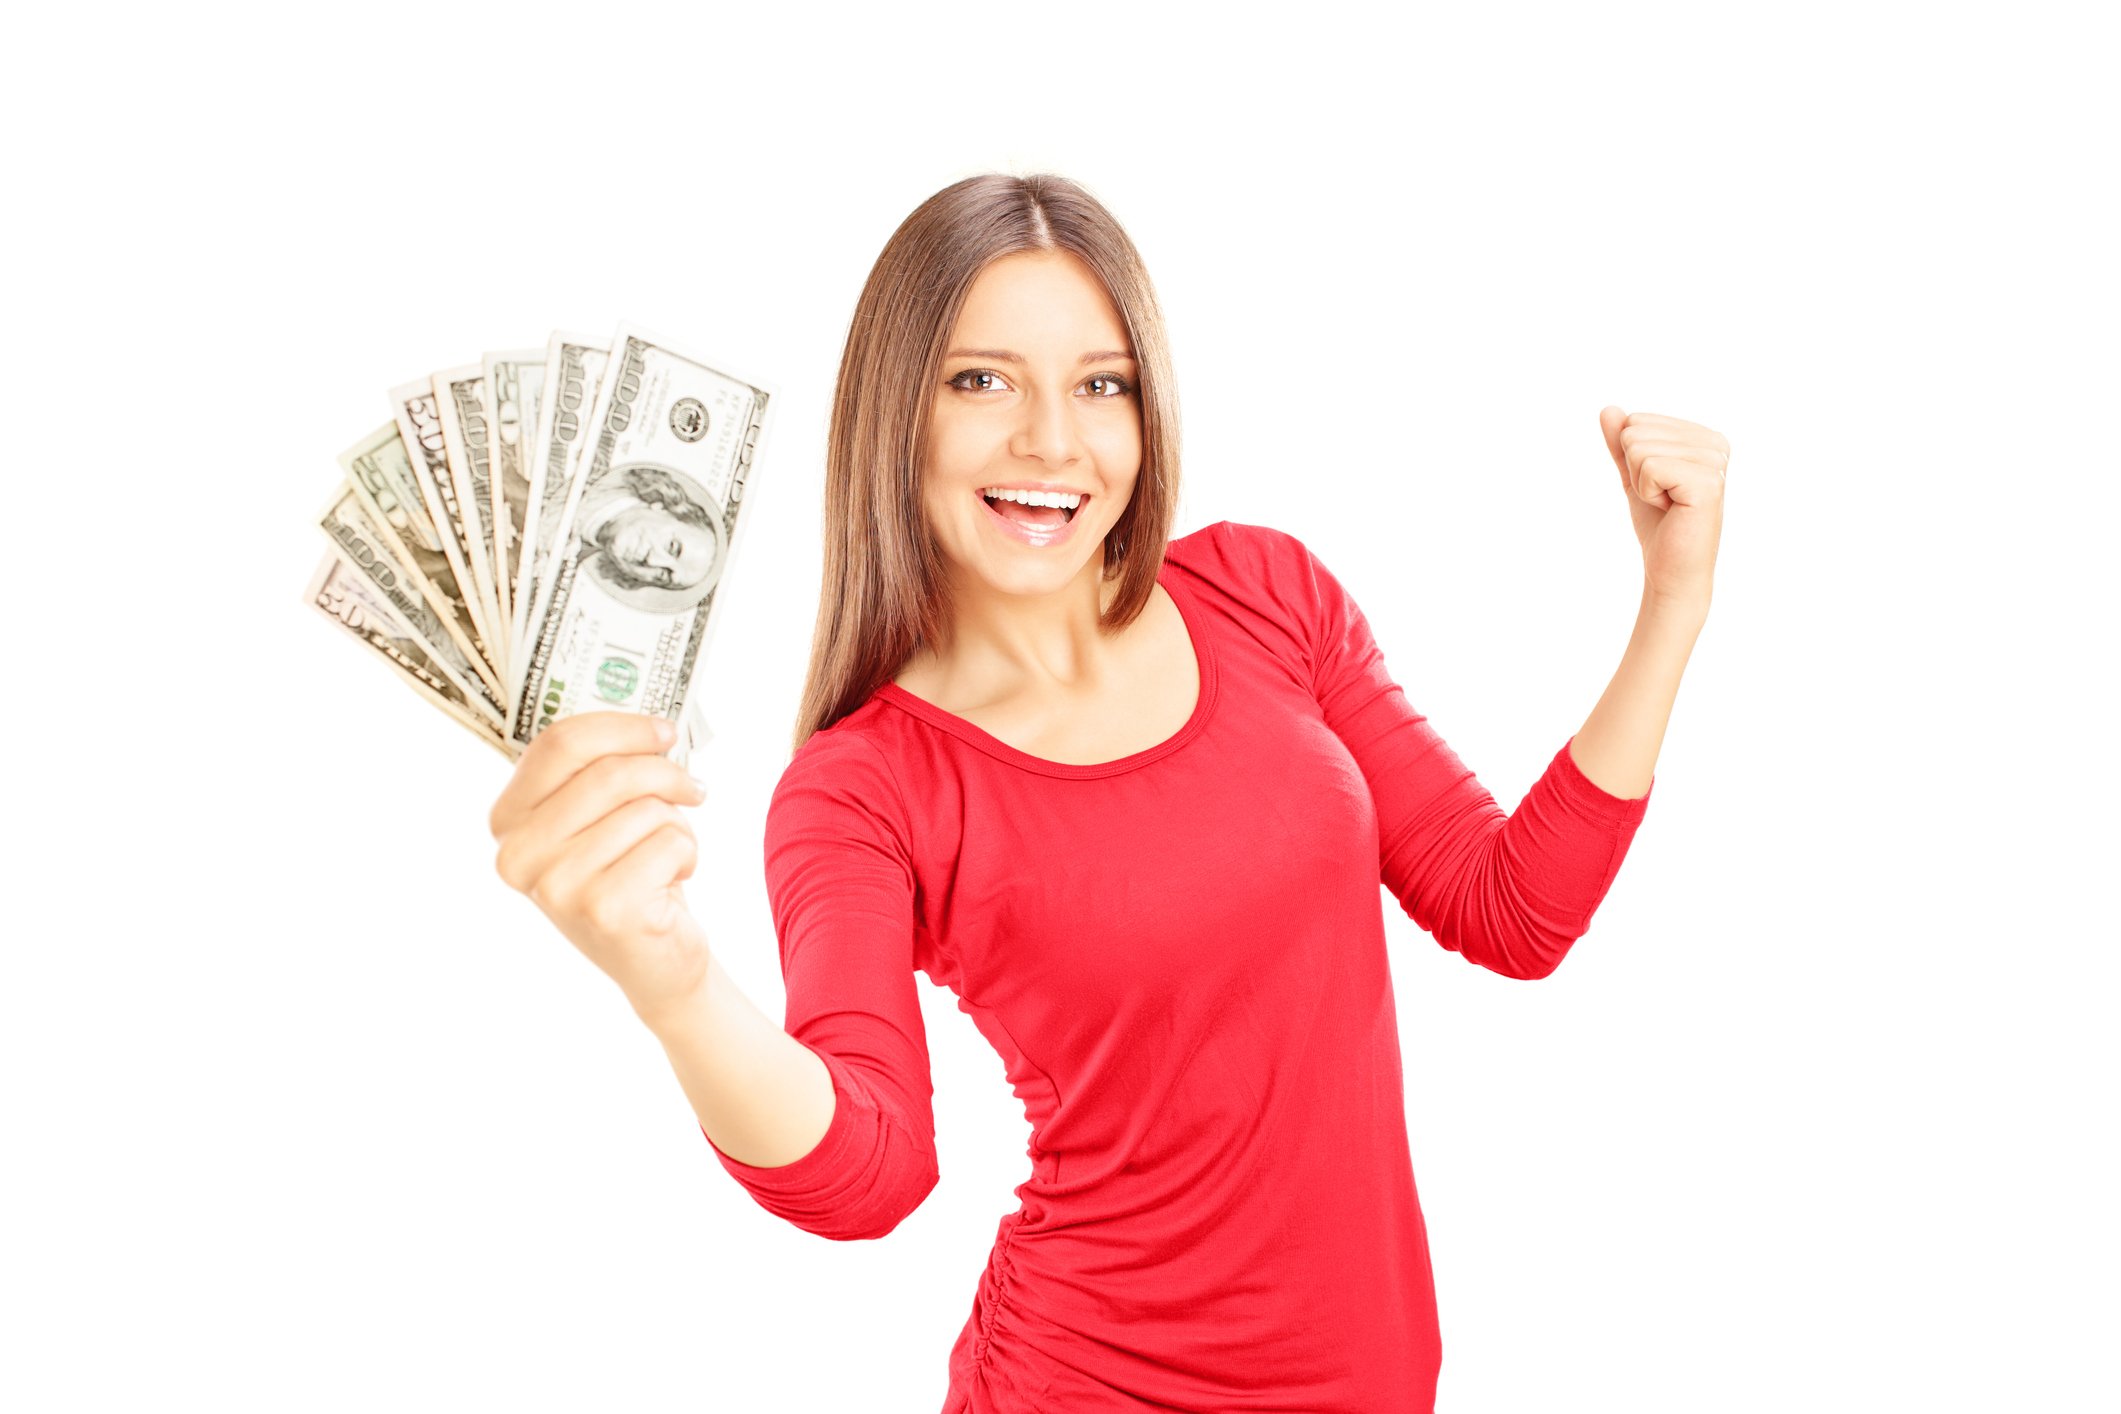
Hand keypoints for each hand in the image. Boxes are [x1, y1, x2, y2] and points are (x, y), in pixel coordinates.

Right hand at [488, 710, 711, 1016]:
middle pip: (610, 772)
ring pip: (647, 808)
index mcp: (507, 820)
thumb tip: (651, 721)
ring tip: (666, 854)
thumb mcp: (596, 821)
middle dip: (666, 774)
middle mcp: (519, 855)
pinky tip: (671, 883)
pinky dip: (688, 854)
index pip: (560, 742)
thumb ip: (598, 770)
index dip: (622, 726)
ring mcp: (556, 886)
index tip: (664, 731)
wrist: (654, 961)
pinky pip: (669, 842)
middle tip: (692, 789)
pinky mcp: (603, 910)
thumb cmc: (628, 874)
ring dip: (677, 825)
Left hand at [1598, 407, 1727, 607]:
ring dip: (1642, 484)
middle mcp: (1715, 443)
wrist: (1670, 567)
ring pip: (1639, 448)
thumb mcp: (1633, 475)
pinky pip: (1649, 467)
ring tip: (1669, 504)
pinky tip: (1672, 509)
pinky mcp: (1707, 482)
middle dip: (1636, 471)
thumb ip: (1621, 443)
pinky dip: (1648, 493)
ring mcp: (1714, 461)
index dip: (1634, 460)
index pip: (1636, 421)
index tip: (1659, 485)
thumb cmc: (1658, 523)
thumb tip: (1609, 409)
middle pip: (1634, 431)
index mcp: (1702, 436)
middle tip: (1663, 498)